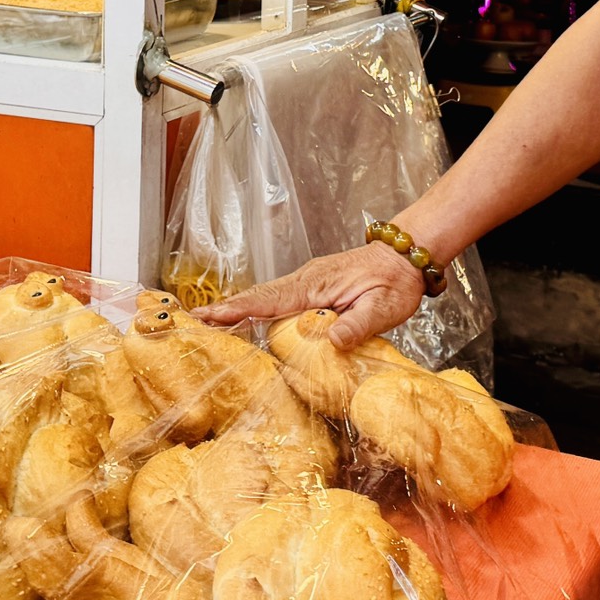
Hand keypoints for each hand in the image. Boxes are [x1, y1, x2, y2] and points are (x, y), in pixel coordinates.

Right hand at [198, 243, 424, 348]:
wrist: (405, 257)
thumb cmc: (395, 283)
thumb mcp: (383, 308)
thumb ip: (358, 324)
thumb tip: (332, 341)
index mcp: (316, 285)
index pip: (271, 299)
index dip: (240, 309)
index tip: (211, 315)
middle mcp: (306, 280)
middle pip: (259, 296)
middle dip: (226, 308)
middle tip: (194, 320)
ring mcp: (307, 282)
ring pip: (266, 296)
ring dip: (237, 307)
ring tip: (208, 322)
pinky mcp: (312, 287)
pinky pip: (278, 297)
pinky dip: (255, 306)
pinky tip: (245, 318)